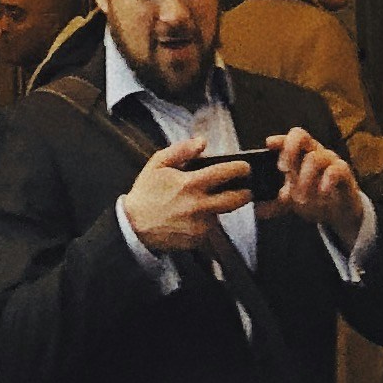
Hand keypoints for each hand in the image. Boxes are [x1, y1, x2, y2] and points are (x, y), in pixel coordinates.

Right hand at [121, 135, 256, 257]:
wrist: (135, 226)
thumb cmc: (146, 192)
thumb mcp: (158, 163)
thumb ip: (181, 150)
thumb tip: (202, 142)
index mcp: (190, 184)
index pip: (223, 174)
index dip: (238, 168)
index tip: (246, 166)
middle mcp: (199, 206)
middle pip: (234, 200)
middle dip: (245, 193)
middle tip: (247, 188)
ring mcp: (199, 226)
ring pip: (222, 215)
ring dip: (223, 207)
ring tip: (219, 200)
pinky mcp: (197, 241)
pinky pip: (210, 228)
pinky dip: (209, 220)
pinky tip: (198, 215)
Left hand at [265, 121, 365, 251]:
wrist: (340, 211)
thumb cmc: (314, 197)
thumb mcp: (292, 201)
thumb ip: (276, 204)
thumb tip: (257, 211)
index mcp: (301, 154)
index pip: (289, 139)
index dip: (279, 140)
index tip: (269, 144)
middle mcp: (314, 151)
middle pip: (301, 136)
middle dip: (289, 150)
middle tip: (283, 169)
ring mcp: (330, 160)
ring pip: (316, 158)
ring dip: (305, 178)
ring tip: (300, 198)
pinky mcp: (344, 173)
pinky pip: (337, 169)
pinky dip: (327, 180)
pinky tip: (322, 193)